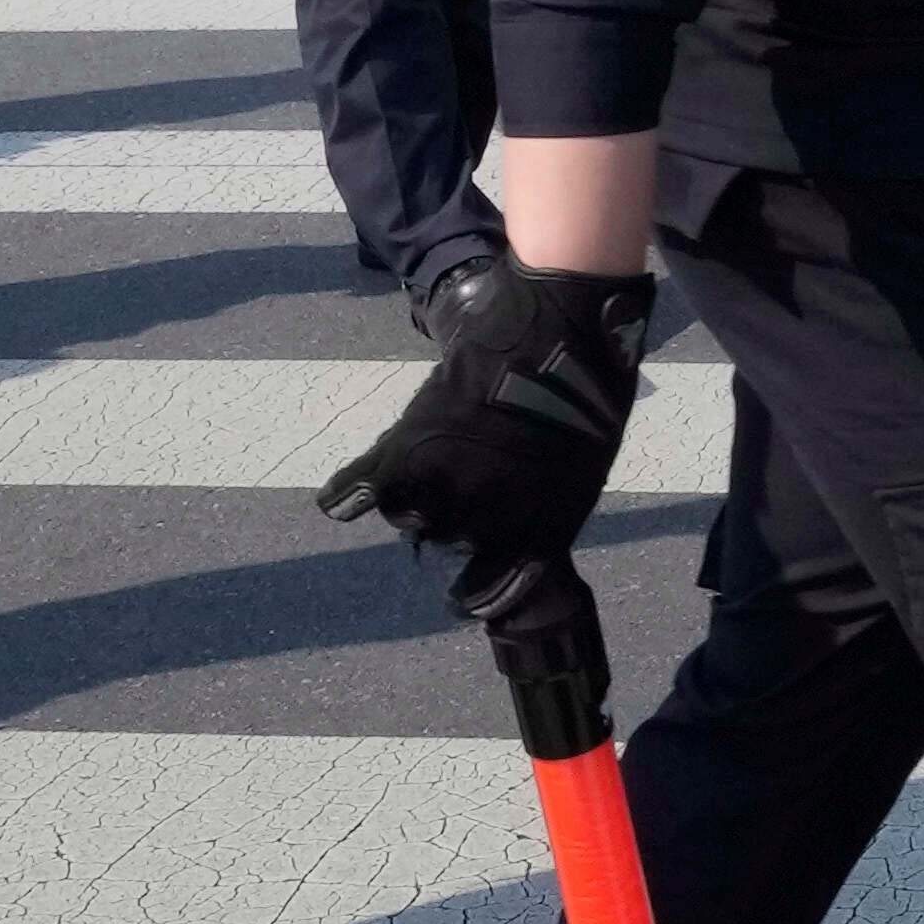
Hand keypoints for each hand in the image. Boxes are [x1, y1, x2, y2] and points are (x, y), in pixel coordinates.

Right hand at [341, 246, 648, 568]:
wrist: (559, 326)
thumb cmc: (585, 386)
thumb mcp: (581, 463)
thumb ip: (544, 505)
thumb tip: (506, 529)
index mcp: (542, 530)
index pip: (498, 586)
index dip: (480, 592)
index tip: (463, 597)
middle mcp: (490, 520)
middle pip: (449, 539)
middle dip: (452, 516)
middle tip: (462, 473)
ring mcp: (447, 486)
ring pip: (410, 514)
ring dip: (414, 495)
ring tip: (431, 455)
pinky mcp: (411, 447)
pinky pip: (369, 487)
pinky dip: (351, 491)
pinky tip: (339, 501)